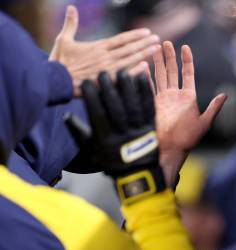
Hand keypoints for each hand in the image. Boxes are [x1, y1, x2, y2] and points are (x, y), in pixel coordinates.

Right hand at [49, 5, 159, 95]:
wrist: (56, 81)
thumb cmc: (60, 61)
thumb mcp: (63, 40)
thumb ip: (71, 24)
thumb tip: (71, 7)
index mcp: (98, 47)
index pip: (121, 39)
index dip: (135, 35)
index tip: (147, 32)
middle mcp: (105, 57)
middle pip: (130, 48)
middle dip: (145, 43)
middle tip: (158, 39)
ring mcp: (108, 70)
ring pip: (130, 60)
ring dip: (145, 54)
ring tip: (157, 49)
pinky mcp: (107, 82)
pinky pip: (124, 76)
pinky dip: (135, 71)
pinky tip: (146, 67)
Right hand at [74, 70, 164, 203]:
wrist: (138, 175)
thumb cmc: (111, 161)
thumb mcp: (91, 151)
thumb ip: (78, 133)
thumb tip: (65, 115)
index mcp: (106, 140)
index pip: (97, 115)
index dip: (91, 98)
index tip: (85, 82)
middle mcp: (123, 134)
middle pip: (116, 108)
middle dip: (109, 89)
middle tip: (103, 72)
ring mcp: (139, 131)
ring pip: (133, 106)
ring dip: (128, 87)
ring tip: (122, 71)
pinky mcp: (151, 128)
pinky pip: (149, 108)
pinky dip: (145, 93)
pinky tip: (142, 78)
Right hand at [149, 41, 226, 184]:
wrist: (171, 149)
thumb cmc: (188, 139)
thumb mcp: (204, 122)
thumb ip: (214, 108)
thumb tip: (225, 95)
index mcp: (188, 97)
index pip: (187, 74)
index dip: (186, 60)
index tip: (185, 47)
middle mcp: (174, 95)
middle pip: (171, 71)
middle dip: (168, 57)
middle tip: (165, 42)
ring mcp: (162, 99)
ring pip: (159, 75)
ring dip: (156, 62)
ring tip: (153, 47)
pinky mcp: (151, 104)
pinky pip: (147, 86)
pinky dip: (144, 75)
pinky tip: (142, 64)